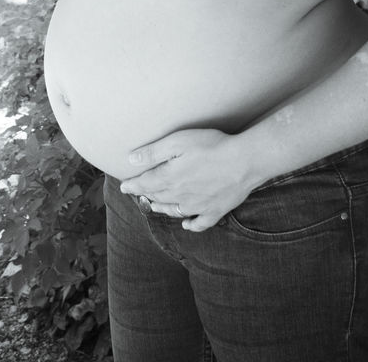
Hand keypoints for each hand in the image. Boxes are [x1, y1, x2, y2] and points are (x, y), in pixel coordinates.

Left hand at [119, 128, 255, 231]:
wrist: (244, 162)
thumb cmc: (211, 146)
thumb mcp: (178, 142)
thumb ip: (153, 152)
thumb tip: (131, 160)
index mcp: (170, 179)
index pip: (145, 184)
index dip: (133, 185)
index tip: (124, 186)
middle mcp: (181, 196)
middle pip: (158, 197)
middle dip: (145, 195)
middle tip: (138, 193)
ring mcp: (198, 206)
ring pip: (174, 211)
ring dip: (162, 208)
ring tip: (154, 205)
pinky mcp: (216, 211)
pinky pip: (200, 223)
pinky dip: (190, 225)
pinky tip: (186, 224)